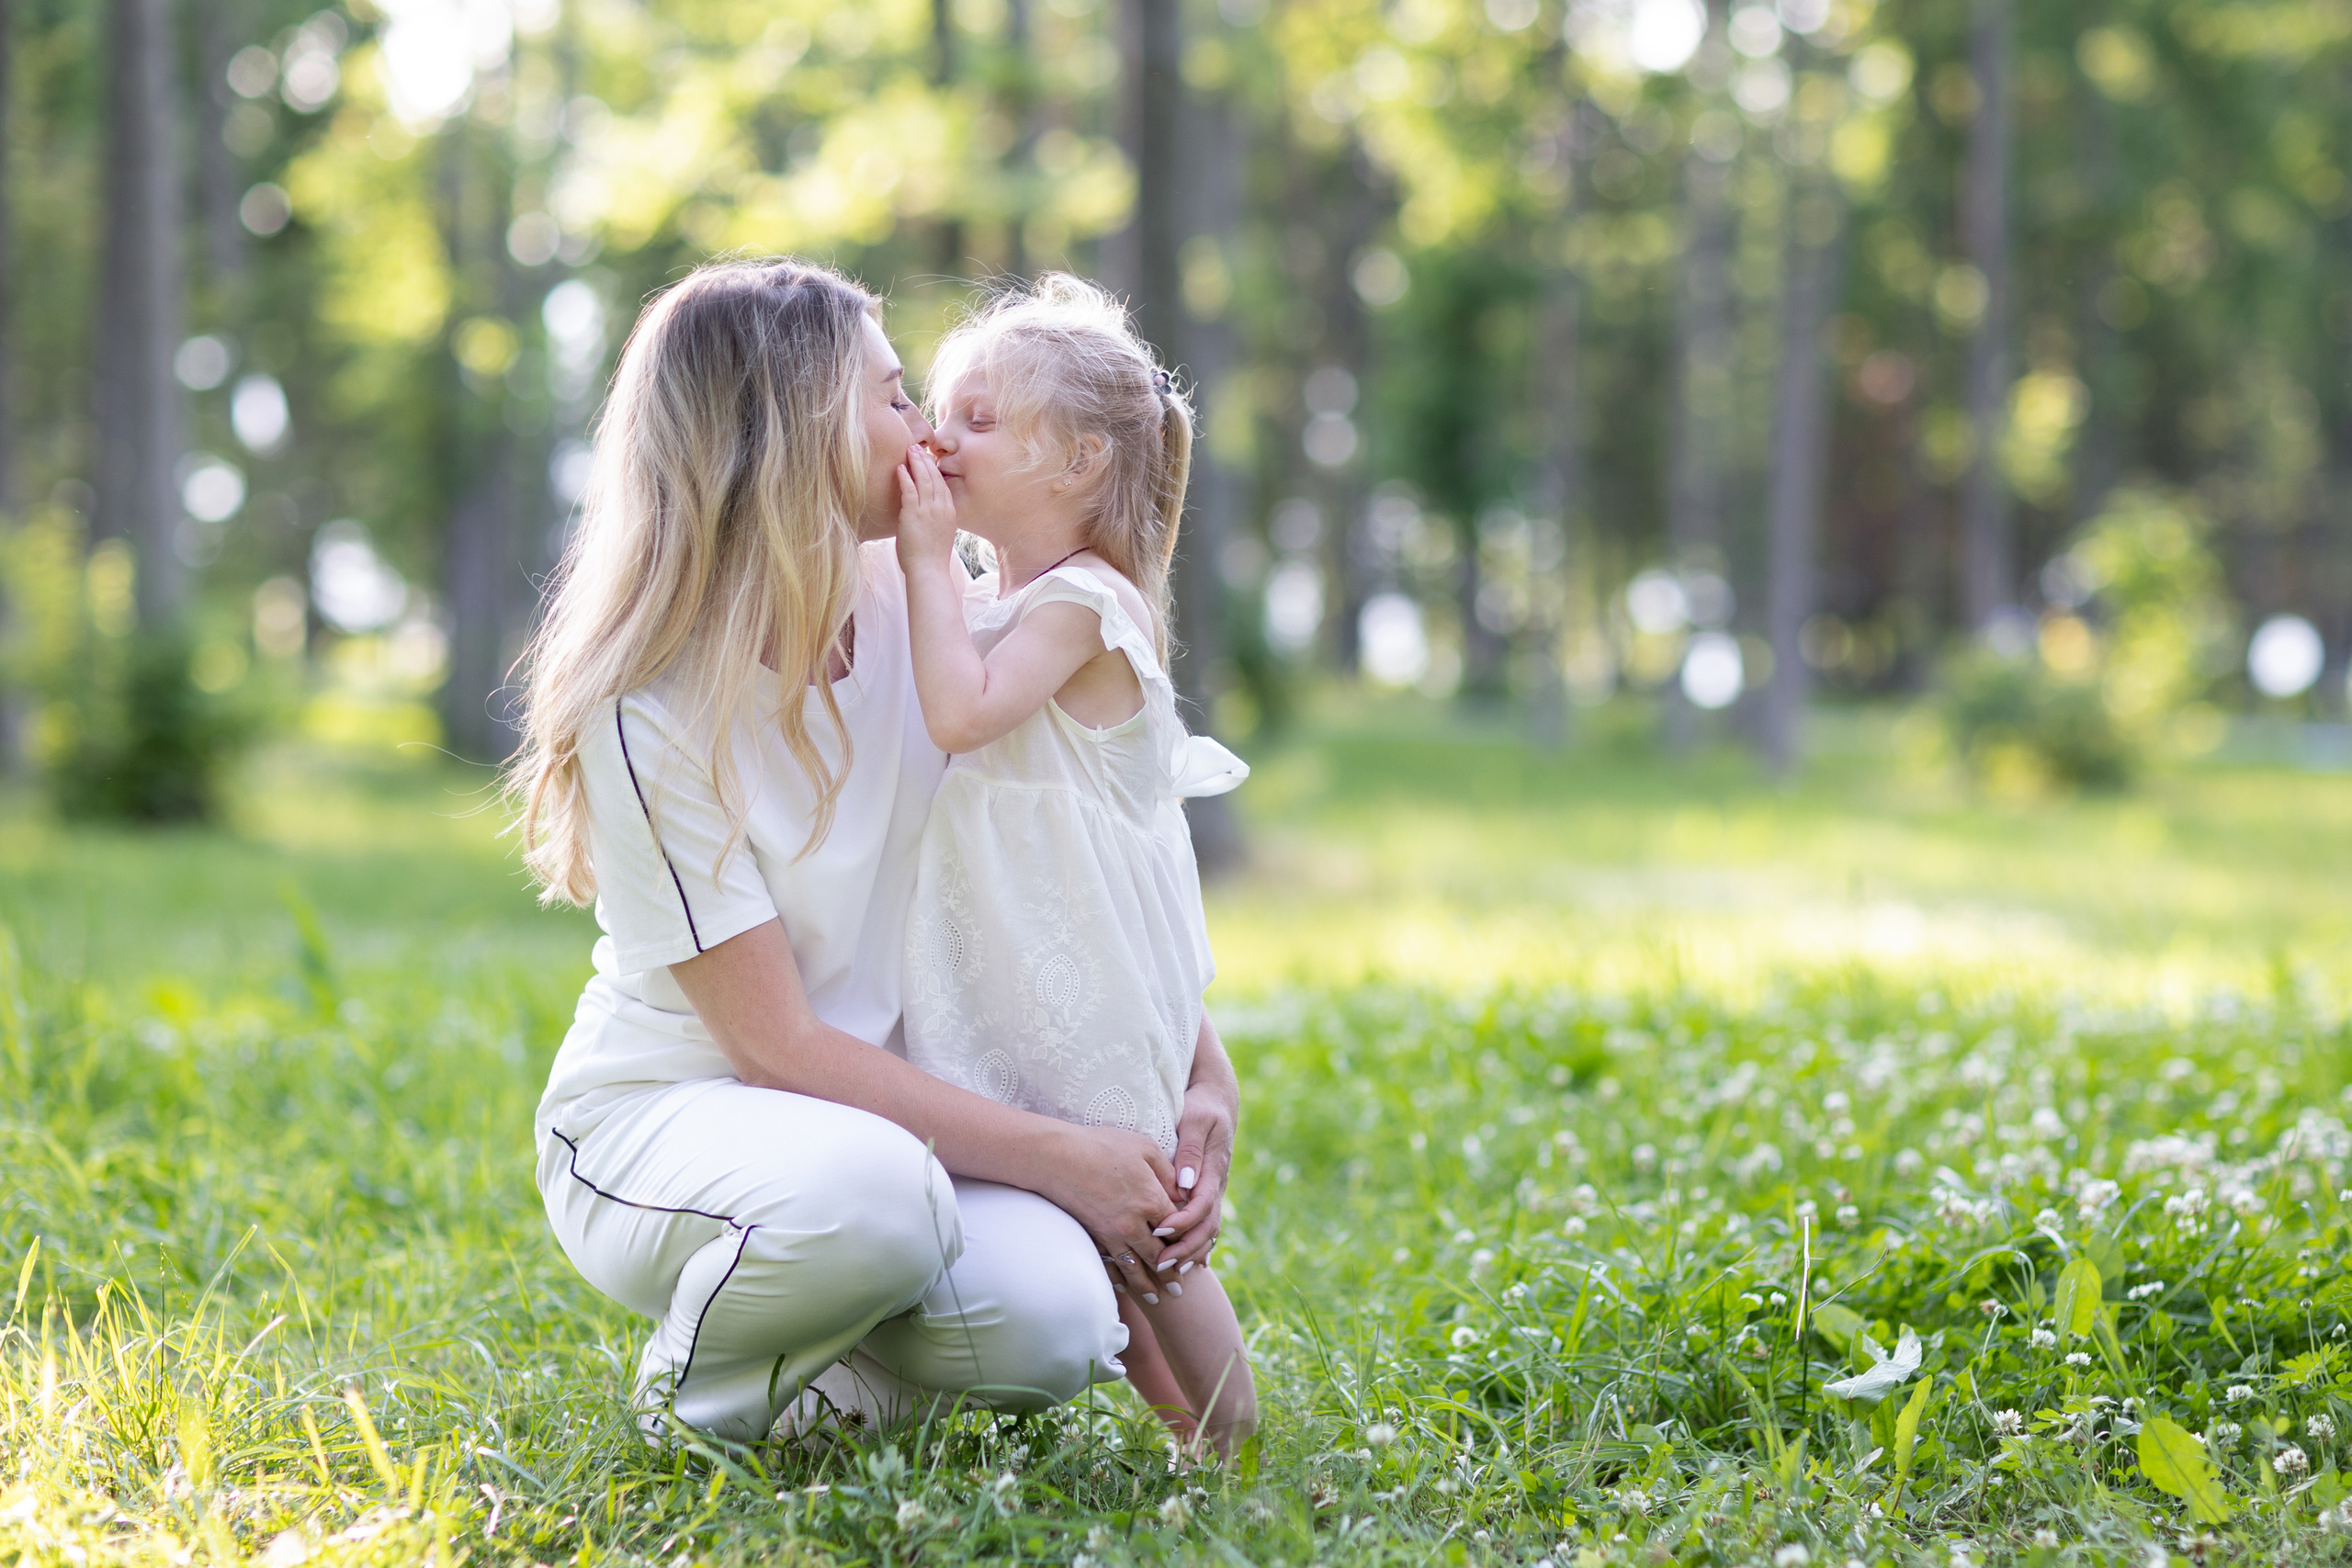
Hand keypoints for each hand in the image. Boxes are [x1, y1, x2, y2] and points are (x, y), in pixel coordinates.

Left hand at [894, 444, 956, 568]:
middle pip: (935, 477)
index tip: (927, 459)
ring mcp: (928, 510)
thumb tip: (926, 516)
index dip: (935, 469)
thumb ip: (935, 520)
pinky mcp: (914, 514)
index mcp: (949, 512)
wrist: (929, 570)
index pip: (943, 484)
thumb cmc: (931, 558)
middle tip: (916, 448)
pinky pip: (910, 490)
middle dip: (925, 460)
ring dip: (916, 463)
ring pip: (924, 479)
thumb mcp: (940, 534)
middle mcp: (941, 508)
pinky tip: (900, 467)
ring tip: (908, 450)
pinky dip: (905, 477)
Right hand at [1034, 1121, 1178, 1301]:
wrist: (1056, 1157)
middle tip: (1180, 1288)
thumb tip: (1184, 1191)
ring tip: (1158, 1298)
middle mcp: (1133, 1223)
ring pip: (1135, 1266)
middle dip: (1171, 1273)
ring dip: (1147, 1285)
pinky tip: (1123, 1285)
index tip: (1193, 1249)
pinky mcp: (1093, 1235)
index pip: (1178, 1228)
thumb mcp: (1144, 1148)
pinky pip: (1110, 1264)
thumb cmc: (1102, 1145)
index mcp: (1151, 1200)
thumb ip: (1168, 1172)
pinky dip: (1119, 1278)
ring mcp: (1111, 1233)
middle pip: (1159, 1255)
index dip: (1187, 1239)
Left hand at [1151, 1077, 1234, 1273]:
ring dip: (1190, 1251)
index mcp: (1214, 1168)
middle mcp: (1217, 1183)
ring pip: (1208, 1229)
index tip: (1159, 1232)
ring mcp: (1214, 1189)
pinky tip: (1183, 1261)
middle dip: (1185, 1248)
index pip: (1201, 1205)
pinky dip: (1195, 1244)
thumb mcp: (1196, 1119)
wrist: (1217, 1097)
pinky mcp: (1206, 1190)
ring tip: (1167, 1268)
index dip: (1182, 1222)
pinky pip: (1204, 1223)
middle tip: (1161, 1264)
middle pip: (1207, 1226)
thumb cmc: (1202, 1105)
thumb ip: (1191, 1149)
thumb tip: (1186, 1183)